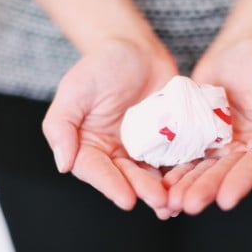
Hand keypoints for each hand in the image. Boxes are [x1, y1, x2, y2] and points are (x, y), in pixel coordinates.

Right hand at [42, 39, 177, 213]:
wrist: (137, 49)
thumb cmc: (101, 65)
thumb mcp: (74, 89)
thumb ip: (61, 125)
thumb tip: (63, 164)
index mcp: (87, 145)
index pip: (95, 169)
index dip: (110, 185)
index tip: (126, 199)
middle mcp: (113, 152)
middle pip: (126, 176)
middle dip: (143, 190)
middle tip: (159, 202)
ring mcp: (141, 149)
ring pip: (150, 174)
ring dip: (162, 190)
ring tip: (174, 202)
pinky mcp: (166, 142)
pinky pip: (173, 160)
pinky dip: (180, 174)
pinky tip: (190, 184)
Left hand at [164, 38, 251, 214]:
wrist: (234, 54)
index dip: (243, 182)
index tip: (226, 198)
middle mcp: (251, 153)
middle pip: (229, 174)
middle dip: (209, 189)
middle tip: (190, 204)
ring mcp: (226, 151)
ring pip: (207, 172)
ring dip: (189, 187)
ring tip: (171, 202)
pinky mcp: (204, 145)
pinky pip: (189, 160)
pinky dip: (177, 173)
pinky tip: (162, 185)